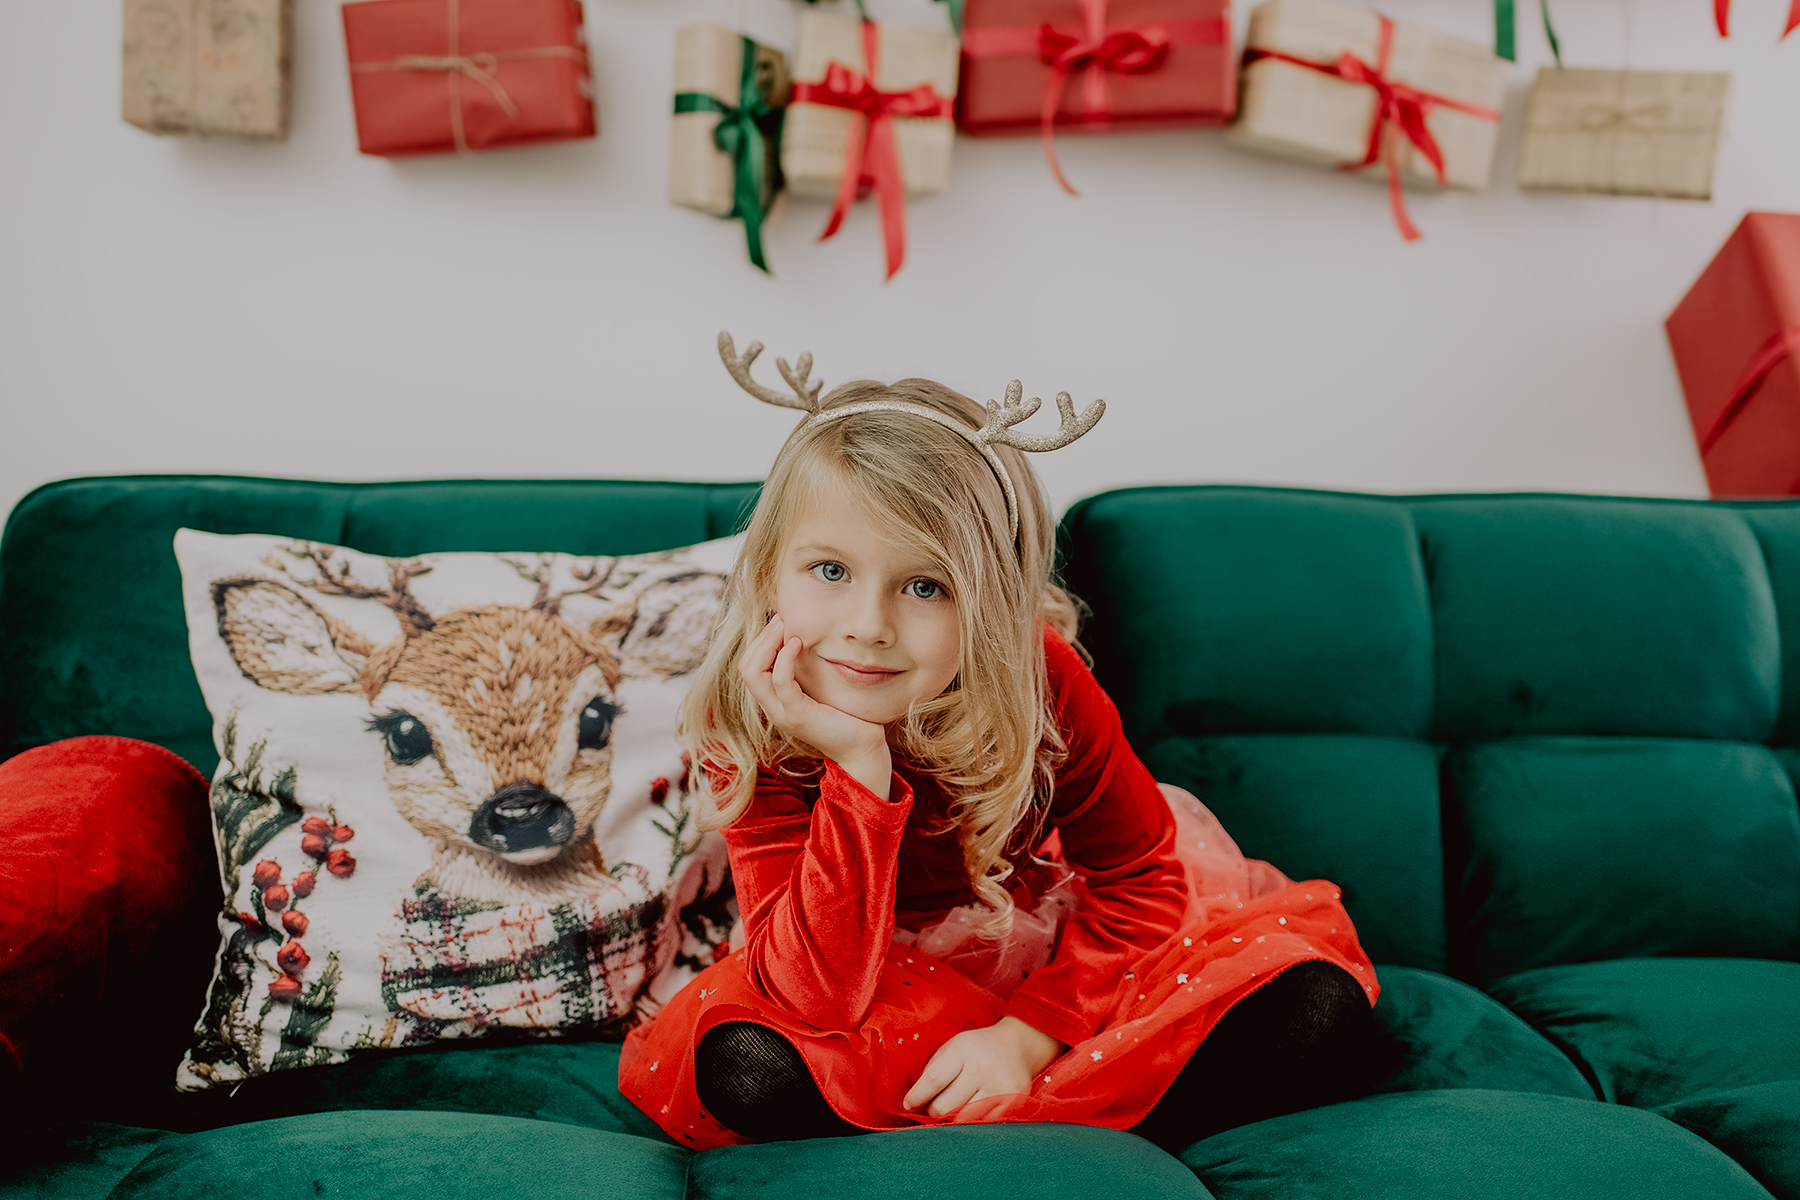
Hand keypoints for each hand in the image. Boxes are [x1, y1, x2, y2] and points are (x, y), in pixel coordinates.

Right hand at [739, 614, 891, 798]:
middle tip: (781, 620)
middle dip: (760, 639)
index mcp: (775, 702)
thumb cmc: (846, 716)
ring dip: (767, 644)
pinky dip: (785, 658)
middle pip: (745, 667)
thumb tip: (802, 638)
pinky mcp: (798, 715)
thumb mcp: (820, 689)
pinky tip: (798, 643)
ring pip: (753, 673)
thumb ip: (807, 671)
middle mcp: (773, 708)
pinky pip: (780, 681)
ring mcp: (783, 713)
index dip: (760, 642)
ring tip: (786, 627)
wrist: (862, 748)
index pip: (749, 666)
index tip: (780, 623)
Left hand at [902, 1017, 1066, 1117]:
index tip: (908, 1105)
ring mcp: (1000, 1087)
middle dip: (934, 1111)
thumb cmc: (976, 1049)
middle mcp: (982, 1069)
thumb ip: (932, 1071)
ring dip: (952, 1120)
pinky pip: (984, 1125)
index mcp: (963, 1051)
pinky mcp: (1013, 1103)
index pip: (934, 1080)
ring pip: (964, 1120)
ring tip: (953, 1110)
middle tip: (934, 1107)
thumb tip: (912, 1102)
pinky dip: (973, 1124)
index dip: (917, 1096)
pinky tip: (971, 1114)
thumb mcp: (951, 1047)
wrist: (1017, 1046)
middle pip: (946, 1106)